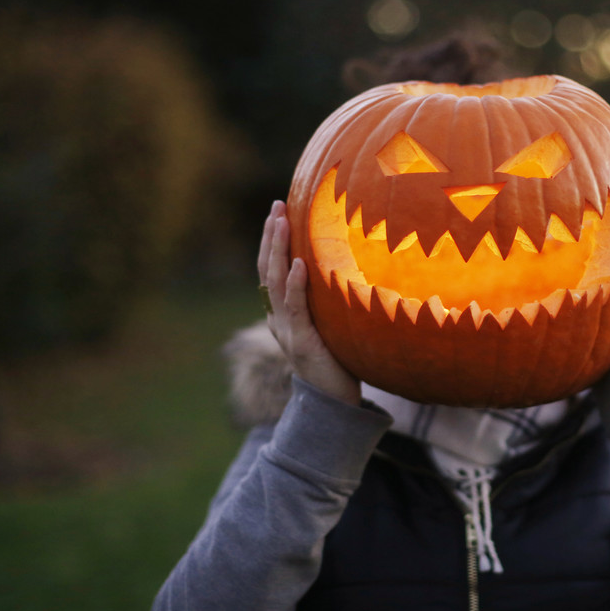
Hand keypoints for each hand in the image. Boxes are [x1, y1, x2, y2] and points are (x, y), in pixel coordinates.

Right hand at [258, 201, 360, 404]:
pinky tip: (300, 263)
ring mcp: (287, 330)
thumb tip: (341, 269)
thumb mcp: (329, 325)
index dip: (272, 241)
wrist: (334, 404)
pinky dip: (296, 284)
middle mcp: (279, 319)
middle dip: (271, 236)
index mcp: (282, 313)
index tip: (278, 212)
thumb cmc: (338, 361)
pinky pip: (296, 308)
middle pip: (267, 270)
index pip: (271, 270)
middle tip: (276, 206)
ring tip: (281, 222)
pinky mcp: (302, 342)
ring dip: (278, 250)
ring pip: (275, 283)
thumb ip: (326, 301)